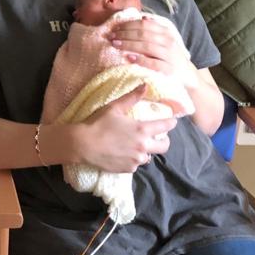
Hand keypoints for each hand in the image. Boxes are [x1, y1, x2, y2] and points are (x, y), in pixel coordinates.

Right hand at [54, 86, 175, 172]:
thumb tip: (145, 86)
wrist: (83, 145)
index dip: (171, 123)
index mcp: (142, 130)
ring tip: (134, 145)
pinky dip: (132, 158)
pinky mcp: (128, 169)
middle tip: (156, 136)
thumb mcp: (114, 108)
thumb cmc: (98, 124)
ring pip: (149, 156)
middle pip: (164, 147)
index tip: (172, 121)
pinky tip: (122, 153)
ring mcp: (136, 160)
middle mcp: (143, 147)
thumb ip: (131, 97)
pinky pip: (136, 164)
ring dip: (145, 150)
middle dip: (164, 141)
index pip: (165, 126)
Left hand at [109, 17, 195, 84]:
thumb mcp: (165, 40)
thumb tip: (142, 17)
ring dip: (129, 44)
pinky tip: (129, 58)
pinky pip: (153, 63)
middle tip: (111, 36)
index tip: (115, 27)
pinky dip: (140, 59)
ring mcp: (169, 55)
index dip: (128, 25)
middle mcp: (168, 41)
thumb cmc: (171, 55)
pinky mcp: (169, 69)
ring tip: (115, 44)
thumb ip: (155, 29)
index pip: (145, 25)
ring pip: (147, 46)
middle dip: (125, 34)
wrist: (187, 74)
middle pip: (143, 34)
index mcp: (166, 32)